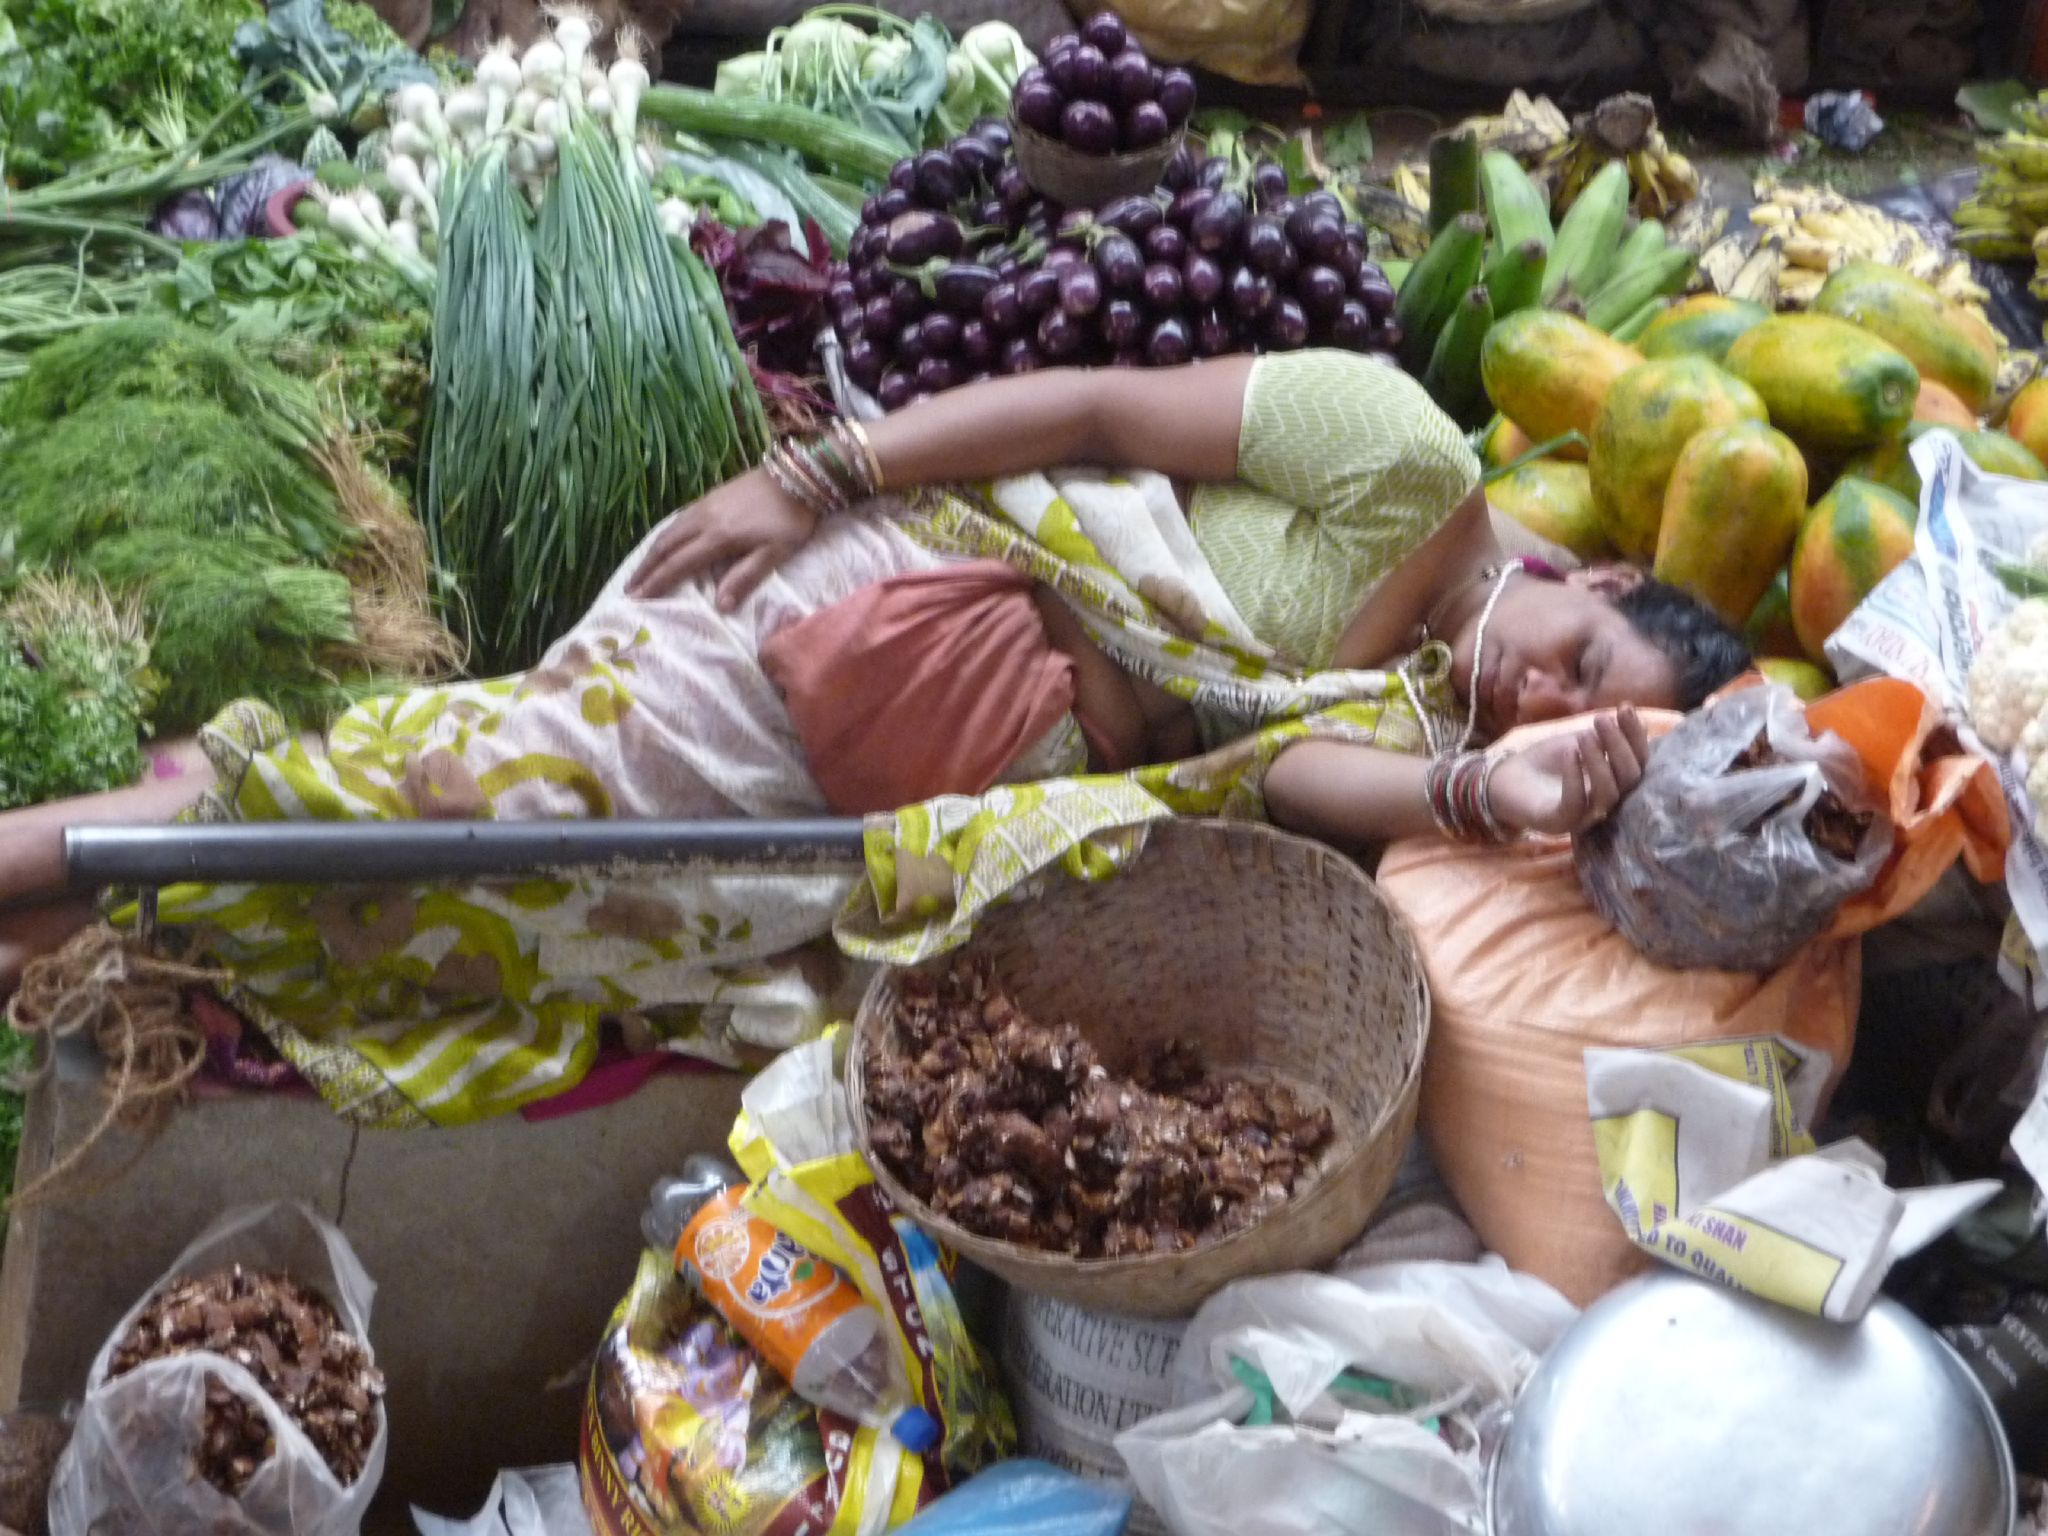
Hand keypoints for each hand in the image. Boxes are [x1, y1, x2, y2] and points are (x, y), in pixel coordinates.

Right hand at [625, 467, 818, 608]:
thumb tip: (720, 606)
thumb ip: (745, 578)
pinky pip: (677, 520)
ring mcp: (704, 505)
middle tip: (628, 589)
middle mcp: (703, 519)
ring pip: (668, 530)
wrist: (798, 475)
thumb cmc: (791, 519)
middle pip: (665, 546)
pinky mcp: (710, 496)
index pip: (679, 564)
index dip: (657, 582)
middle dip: (645, 569)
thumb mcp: (774, 553)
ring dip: (651, 552)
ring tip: (640, 571)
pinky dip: (664, 536)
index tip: (638, 599)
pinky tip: (663, 544)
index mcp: (718, 537)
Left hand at [1485, 706, 1650, 836]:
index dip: (1636, 736)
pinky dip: (1575, 777)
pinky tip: (1570, 753)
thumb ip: (1605, 737)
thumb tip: (1640, 721)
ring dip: (1599, 761)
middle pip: (1630, 778)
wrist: (1504, 780)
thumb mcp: (1578, 741)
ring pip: (1608, 794)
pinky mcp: (1558, 823)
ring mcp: (1584, 816)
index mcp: (1615, 782)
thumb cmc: (1545, 761)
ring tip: (1584, 736)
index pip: (1638, 762)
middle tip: (1602, 719)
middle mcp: (1606, 802)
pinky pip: (1574, 804)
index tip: (1625, 707)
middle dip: (1619, 746)